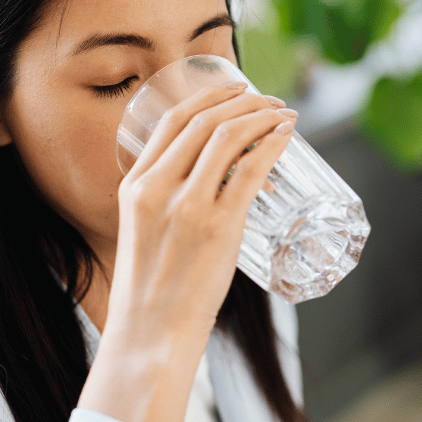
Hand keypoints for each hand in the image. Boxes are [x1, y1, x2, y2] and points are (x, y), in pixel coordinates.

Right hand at [107, 83, 295, 346]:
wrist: (151, 332)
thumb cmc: (151, 288)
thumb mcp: (142, 231)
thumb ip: (165, 200)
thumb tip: (212, 180)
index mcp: (134, 185)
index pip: (172, 121)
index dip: (209, 97)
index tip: (234, 89)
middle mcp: (157, 187)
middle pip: (204, 121)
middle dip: (241, 100)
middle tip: (267, 98)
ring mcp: (188, 206)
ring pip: (229, 137)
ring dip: (262, 116)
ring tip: (282, 113)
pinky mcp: (218, 227)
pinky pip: (251, 169)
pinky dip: (272, 145)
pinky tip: (286, 136)